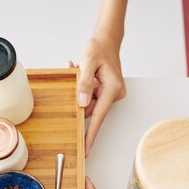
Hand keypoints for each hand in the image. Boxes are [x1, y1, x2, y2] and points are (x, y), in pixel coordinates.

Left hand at [75, 35, 126, 155]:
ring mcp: (110, 93)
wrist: (107, 39)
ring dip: (80, 88)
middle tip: (75, 71)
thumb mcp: (88, 61)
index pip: (99, 117)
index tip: (85, 149)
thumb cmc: (99, 47)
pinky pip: (91, 94)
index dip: (90, 135)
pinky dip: (83, 86)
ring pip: (88, 100)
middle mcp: (114, 93)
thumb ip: (85, 83)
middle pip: (91, 107)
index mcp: (112, 89)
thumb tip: (82, 103)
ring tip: (78, 67)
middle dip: (78, 96)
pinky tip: (80, 70)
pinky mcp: (106, 91)